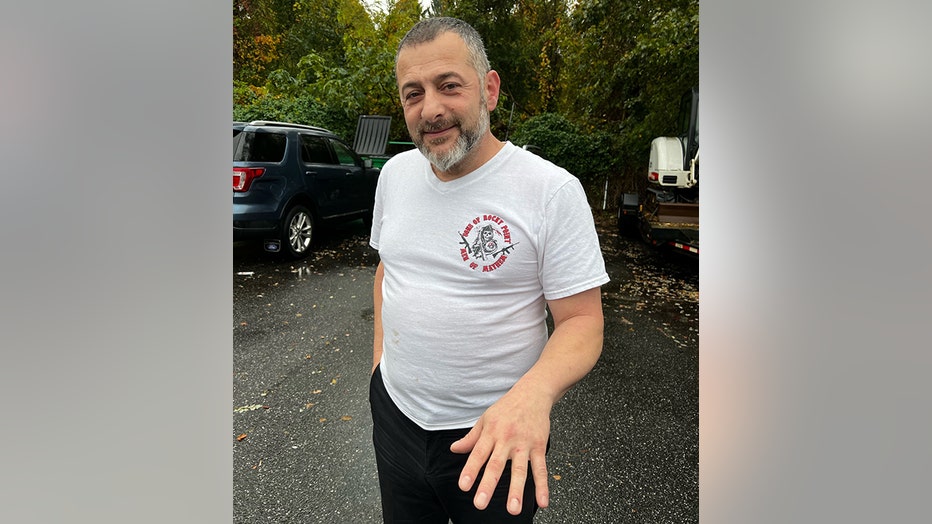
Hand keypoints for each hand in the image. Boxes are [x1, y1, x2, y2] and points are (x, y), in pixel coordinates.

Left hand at [449, 385, 551, 514]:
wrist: (532, 393)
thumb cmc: (507, 408)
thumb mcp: (485, 419)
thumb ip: (471, 437)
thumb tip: (454, 449)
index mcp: (490, 432)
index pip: (478, 454)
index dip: (470, 470)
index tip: (464, 486)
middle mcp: (506, 439)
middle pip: (496, 465)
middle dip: (488, 485)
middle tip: (480, 504)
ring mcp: (524, 443)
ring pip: (520, 469)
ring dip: (516, 490)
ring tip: (513, 509)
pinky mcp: (539, 446)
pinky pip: (541, 468)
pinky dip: (542, 486)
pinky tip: (543, 502)